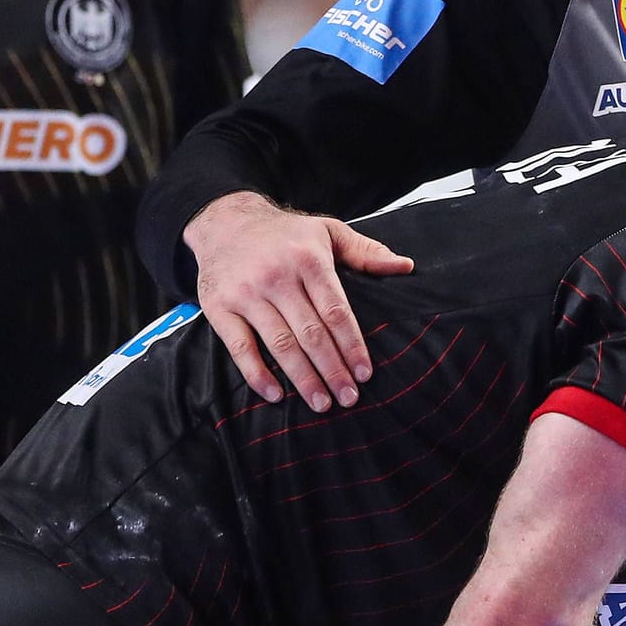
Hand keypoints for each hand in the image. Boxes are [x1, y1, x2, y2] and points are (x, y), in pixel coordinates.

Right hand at [184, 191, 413, 411]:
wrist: (224, 220)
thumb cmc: (284, 233)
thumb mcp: (327, 231)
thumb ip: (366, 251)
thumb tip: (405, 267)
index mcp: (308, 259)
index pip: (336, 311)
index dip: (352, 345)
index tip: (365, 373)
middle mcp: (277, 276)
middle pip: (311, 334)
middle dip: (333, 370)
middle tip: (349, 398)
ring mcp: (246, 293)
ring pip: (280, 344)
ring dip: (303, 379)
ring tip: (322, 404)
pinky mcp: (220, 307)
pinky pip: (240, 347)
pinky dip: (257, 374)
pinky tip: (276, 395)